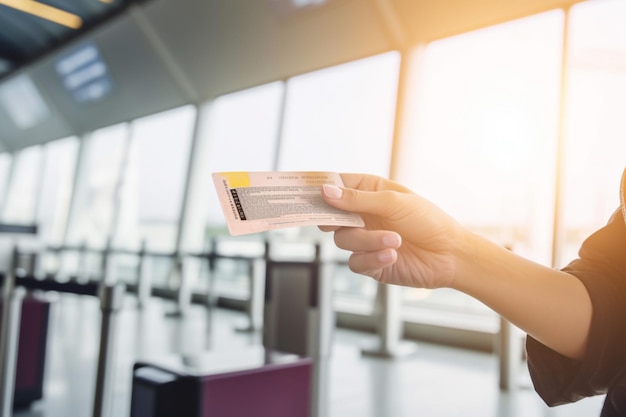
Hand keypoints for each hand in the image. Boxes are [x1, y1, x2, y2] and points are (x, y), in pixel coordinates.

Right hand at [320, 174, 465, 288]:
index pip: (335, 186)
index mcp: (368, 192)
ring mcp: (365, 239)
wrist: (450, 255)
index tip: (308, 192)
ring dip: (368, 241)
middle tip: (345, 221)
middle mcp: (363, 215)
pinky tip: (392, 254)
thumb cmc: (429, 221)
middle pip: (331, 216)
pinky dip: (372, 258)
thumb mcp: (393, 202)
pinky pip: (355, 262)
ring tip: (395, 240)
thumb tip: (326, 192)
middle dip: (337, 220)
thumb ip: (357, 199)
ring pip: (343, 240)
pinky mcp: (370, 262)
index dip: (320, 189)